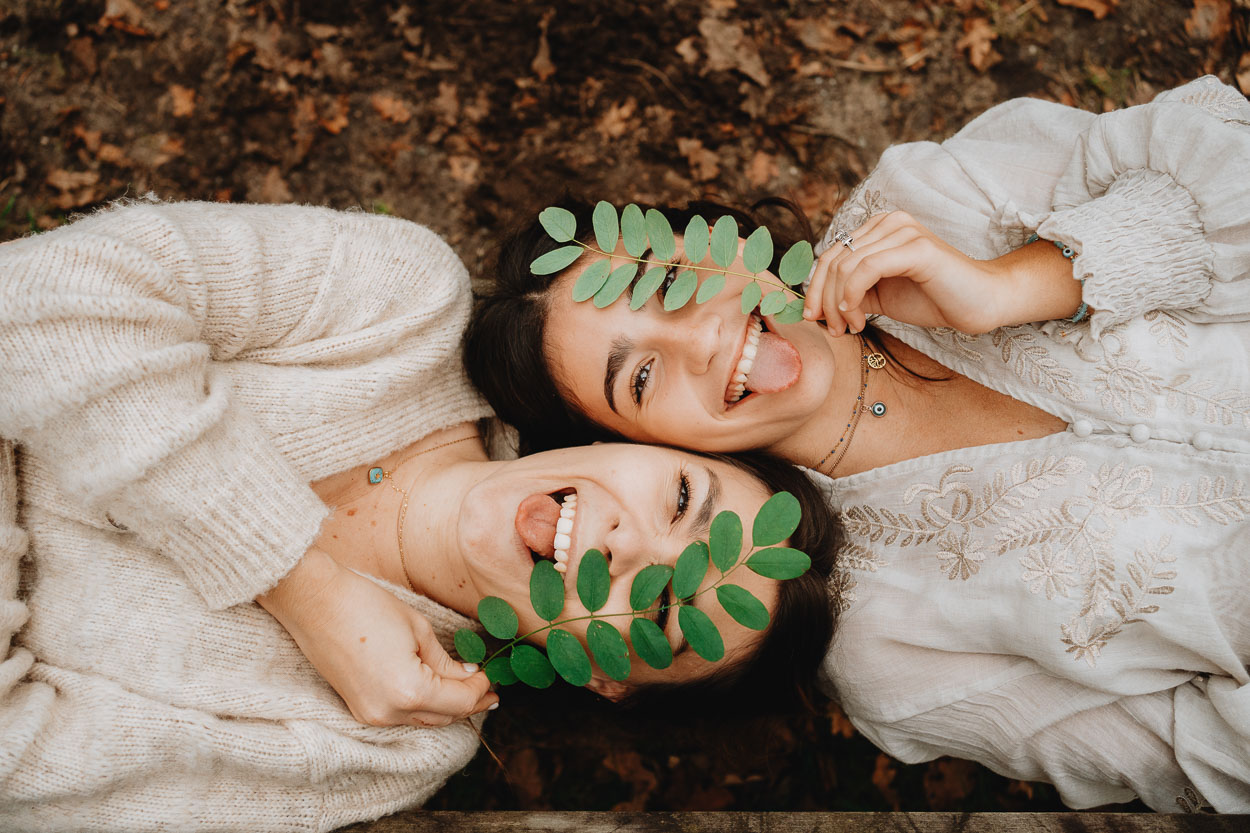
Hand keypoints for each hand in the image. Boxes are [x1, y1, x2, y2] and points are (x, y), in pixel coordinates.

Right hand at [258, 549, 496, 726]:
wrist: (313, 602)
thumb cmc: (366, 605)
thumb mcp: (418, 630)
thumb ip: (445, 661)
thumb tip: (466, 676)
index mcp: (409, 691)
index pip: (460, 701)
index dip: (481, 689)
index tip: (494, 675)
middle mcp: (389, 713)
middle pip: (444, 717)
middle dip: (470, 703)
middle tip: (491, 690)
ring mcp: (371, 715)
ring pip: (424, 720)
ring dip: (448, 707)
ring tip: (470, 692)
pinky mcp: (359, 710)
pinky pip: (402, 717)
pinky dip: (424, 707)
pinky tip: (438, 692)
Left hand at [804, 211, 1012, 334]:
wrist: (981, 303)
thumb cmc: (934, 299)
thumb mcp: (881, 295)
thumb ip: (851, 292)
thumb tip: (815, 305)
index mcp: (878, 228)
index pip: (830, 255)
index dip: (815, 289)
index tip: (815, 320)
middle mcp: (889, 222)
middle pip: (833, 260)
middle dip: (824, 300)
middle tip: (833, 329)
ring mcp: (903, 231)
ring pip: (846, 267)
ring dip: (839, 305)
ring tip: (851, 327)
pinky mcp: (916, 248)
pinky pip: (867, 269)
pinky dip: (853, 295)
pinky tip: (858, 316)